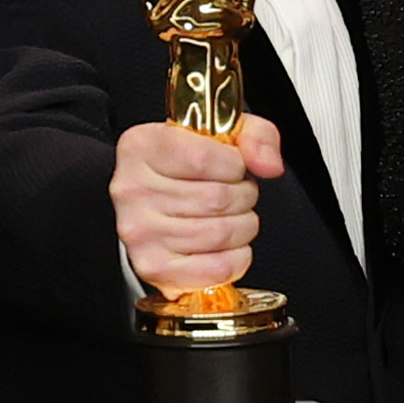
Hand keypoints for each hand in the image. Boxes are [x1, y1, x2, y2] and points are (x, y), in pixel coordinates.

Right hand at [113, 113, 278, 292]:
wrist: (154, 203)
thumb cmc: (187, 168)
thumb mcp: (223, 134)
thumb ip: (256, 136)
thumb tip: (269, 165)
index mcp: (143, 146)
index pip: (204, 158)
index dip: (234, 167)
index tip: (232, 168)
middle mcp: (134, 189)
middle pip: (217, 199)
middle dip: (243, 198)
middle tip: (235, 195)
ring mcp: (141, 232)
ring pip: (222, 233)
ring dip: (242, 227)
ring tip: (230, 217)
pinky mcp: (155, 268)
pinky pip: (219, 267)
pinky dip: (237, 258)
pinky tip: (225, 245)